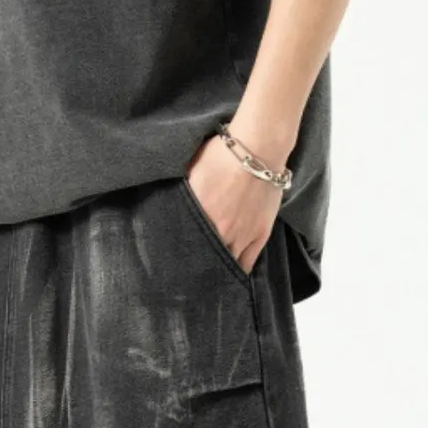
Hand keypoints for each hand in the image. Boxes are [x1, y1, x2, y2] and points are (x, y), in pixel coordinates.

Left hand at [183, 130, 286, 274]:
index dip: (181, 264)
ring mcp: (242, 237)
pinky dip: (239, 271)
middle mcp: (220, 234)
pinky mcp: (260, 235)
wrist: (257, 148)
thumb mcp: (191, 172)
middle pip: (207, 264)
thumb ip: (181, 196)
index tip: (175, 270)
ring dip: (219, 273)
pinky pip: (249, 264)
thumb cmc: (221, 155)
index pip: (186, 251)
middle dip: (199, 271)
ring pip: (228, 267)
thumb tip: (167, 206)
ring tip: (212, 280)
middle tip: (192, 278)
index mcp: (199, 220)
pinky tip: (233, 276)